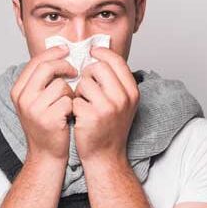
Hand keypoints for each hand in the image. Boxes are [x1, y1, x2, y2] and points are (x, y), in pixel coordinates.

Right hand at [10, 45, 76, 162]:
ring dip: (71, 93)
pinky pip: (68, 101)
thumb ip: (42, 81)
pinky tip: (70, 115)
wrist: (47, 154)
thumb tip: (59, 54)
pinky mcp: (48, 119)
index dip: (53, 53)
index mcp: (18, 90)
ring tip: (69, 104)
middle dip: (65, 66)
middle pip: (46, 68)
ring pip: (61, 85)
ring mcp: (34, 109)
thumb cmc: (47, 125)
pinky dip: (74, 106)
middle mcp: (23, 98)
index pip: (35, 62)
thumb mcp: (37, 101)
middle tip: (75, 71)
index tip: (67, 50)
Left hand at [72, 46, 138, 164]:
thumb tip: (101, 55)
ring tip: (84, 104)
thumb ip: (116, 81)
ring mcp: (107, 107)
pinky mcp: (90, 116)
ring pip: (84, 82)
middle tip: (86, 85)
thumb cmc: (111, 127)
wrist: (105, 156)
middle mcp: (122, 98)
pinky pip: (75, 98)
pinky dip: (74, 106)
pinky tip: (80, 116)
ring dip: (79, 91)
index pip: (116, 61)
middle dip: (87, 74)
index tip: (92, 51)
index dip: (102, 52)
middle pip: (98, 67)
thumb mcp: (123, 103)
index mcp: (132, 92)